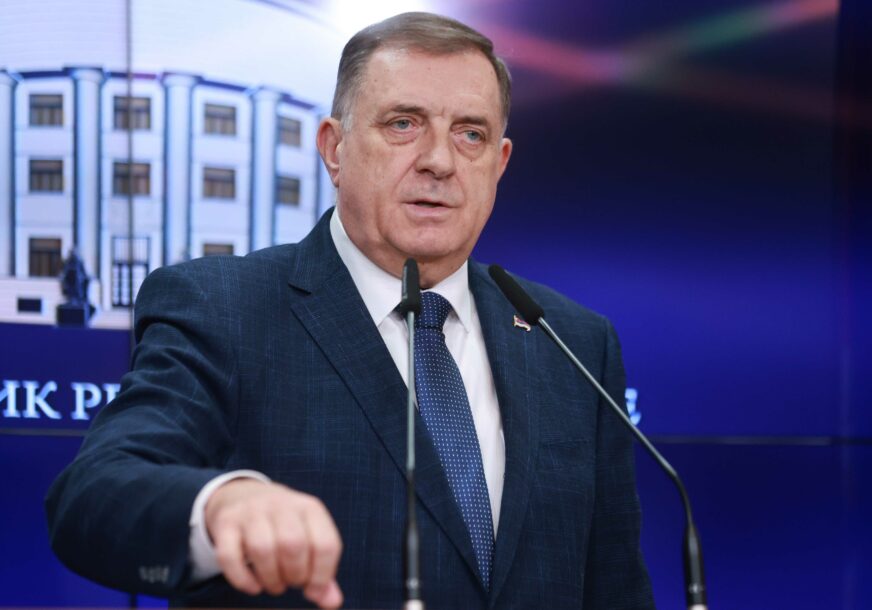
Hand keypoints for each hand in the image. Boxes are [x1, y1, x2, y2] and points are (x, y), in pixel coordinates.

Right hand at [205, 479, 342, 606]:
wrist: (241, 494)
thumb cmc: (283, 526)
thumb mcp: (308, 537)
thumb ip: (322, 571)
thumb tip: (332, 602)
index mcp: (310, 508)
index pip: (326, 544)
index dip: (322, 576)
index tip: (313, 590)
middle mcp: (281, 505)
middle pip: (293, 545)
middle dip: (295, 576)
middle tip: (290, 582)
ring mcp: (251, 512)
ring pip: (262, 548)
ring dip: (270, 578)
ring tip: (274, 585)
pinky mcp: (226, 523)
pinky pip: (229, 555)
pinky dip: (242, 578)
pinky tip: (253, 587)